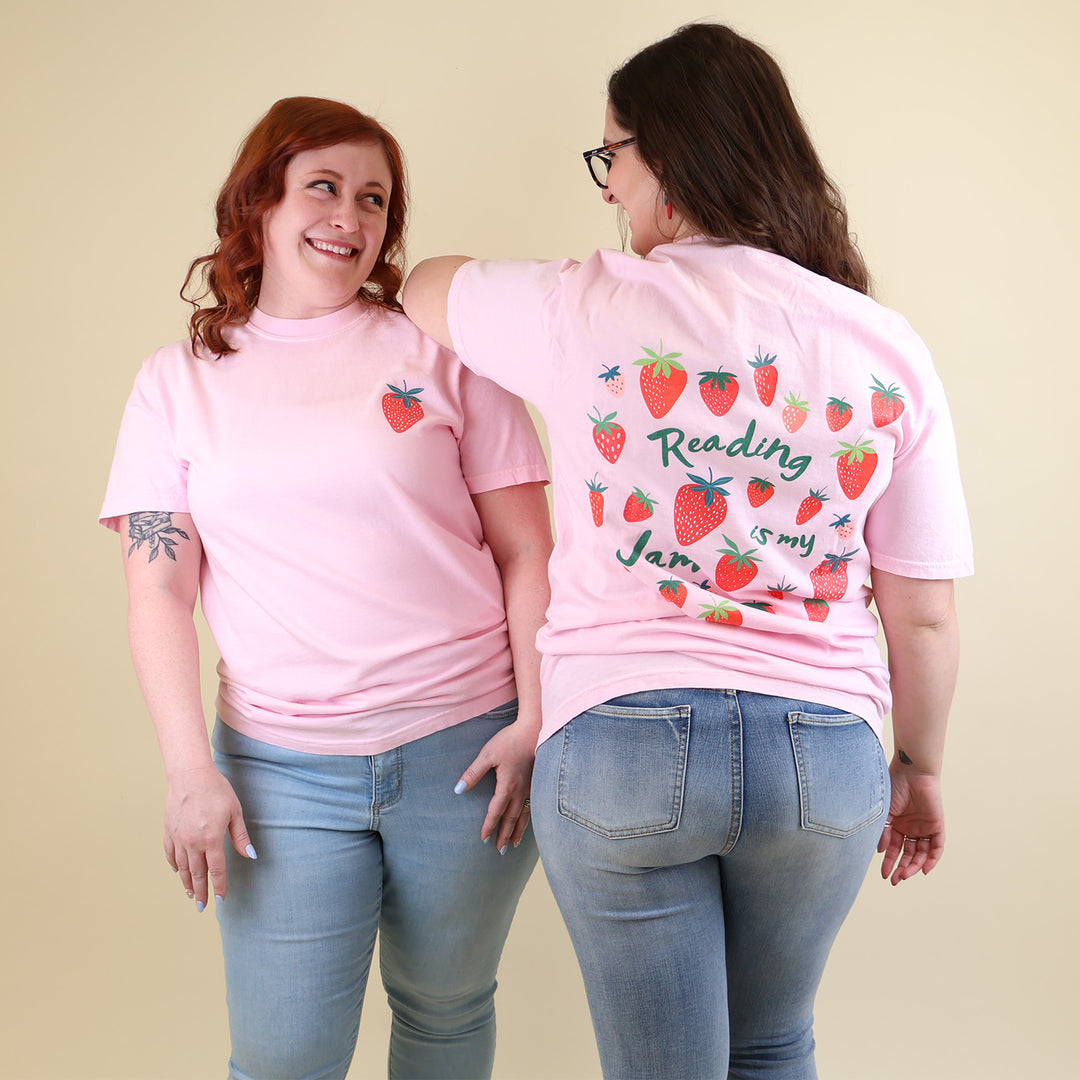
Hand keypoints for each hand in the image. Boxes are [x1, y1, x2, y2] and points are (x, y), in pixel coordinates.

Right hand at [163, 765, 254, 910]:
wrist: (190, 775)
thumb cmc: (216, 790)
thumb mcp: (234, 811)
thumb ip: (240, 836)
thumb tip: (250, 856)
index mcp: (212, 839)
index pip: (216, 870)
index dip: (219, 886)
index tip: (220, 900)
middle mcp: (193, 843)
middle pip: (197, 874)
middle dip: (201, 892)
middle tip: (202, 907)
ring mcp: (178, 838)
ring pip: (181, 867)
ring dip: (187, 882)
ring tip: (191, 894)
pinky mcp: (168, 831)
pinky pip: (170, 854)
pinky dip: (174, 865)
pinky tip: (177, 871)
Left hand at [454, 718, 536, 851]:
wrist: (535, 729)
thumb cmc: (510, 740)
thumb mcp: (487, 754)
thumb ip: (473, 773)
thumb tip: (459, 789)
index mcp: (508, 785)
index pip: (496, 811)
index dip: (489, 826)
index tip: (484, 838)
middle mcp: (521, 791)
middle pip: (511, 818)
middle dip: (504, 835)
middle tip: (499, 851)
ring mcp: (532, 788)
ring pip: (524, 815)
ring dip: (518, 831)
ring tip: (513, 844)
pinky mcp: (537, 783)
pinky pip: (533, 807)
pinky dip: (528, 819)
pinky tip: (527, 823)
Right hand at [878, 762, 944, 885]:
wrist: (911, 772)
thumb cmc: (893, 788)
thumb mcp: (884, 813)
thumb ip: (882, 832)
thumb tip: (881, 852)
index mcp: (896, 825)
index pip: (893, 848)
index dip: (889, 862)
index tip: (884, 875)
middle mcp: (910, 828)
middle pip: (907, 854)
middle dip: (901, 868)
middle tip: (895, 880)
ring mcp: (923, 828)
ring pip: (921, 853)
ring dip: (913, 866)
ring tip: (905, 875)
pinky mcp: (937, 826)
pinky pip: (936, 847)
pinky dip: (931, 859)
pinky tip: (923, 869)